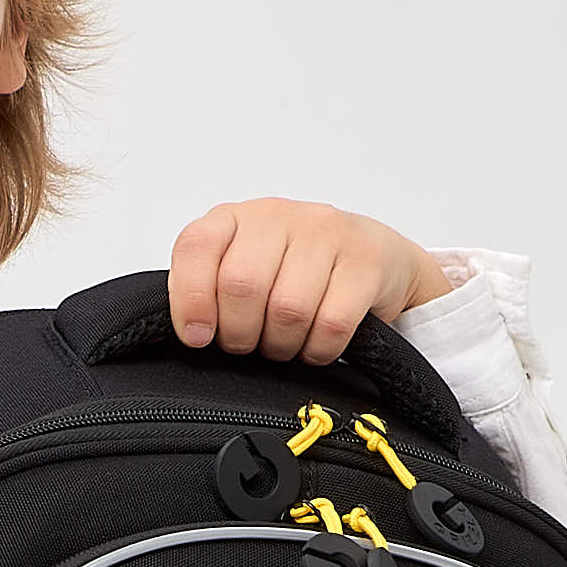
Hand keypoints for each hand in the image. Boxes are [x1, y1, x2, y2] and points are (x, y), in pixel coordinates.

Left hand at [167, 200, 451, 365]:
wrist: (374, 256)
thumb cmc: (294, 270)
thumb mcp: (243, 269)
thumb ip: (209, 291)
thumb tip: (193, 335)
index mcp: (235, 218)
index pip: (196, 246)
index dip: (191, 299)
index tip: (198, 337)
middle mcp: (278, 216)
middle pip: (241, 285)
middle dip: (240, 334)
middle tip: (250, 344)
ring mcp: (326, 233)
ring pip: (287, 309)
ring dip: (281, 345)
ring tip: (285, 344)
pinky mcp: (365, 261)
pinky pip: (332, 323)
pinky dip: (318, 350)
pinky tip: (315, 345)